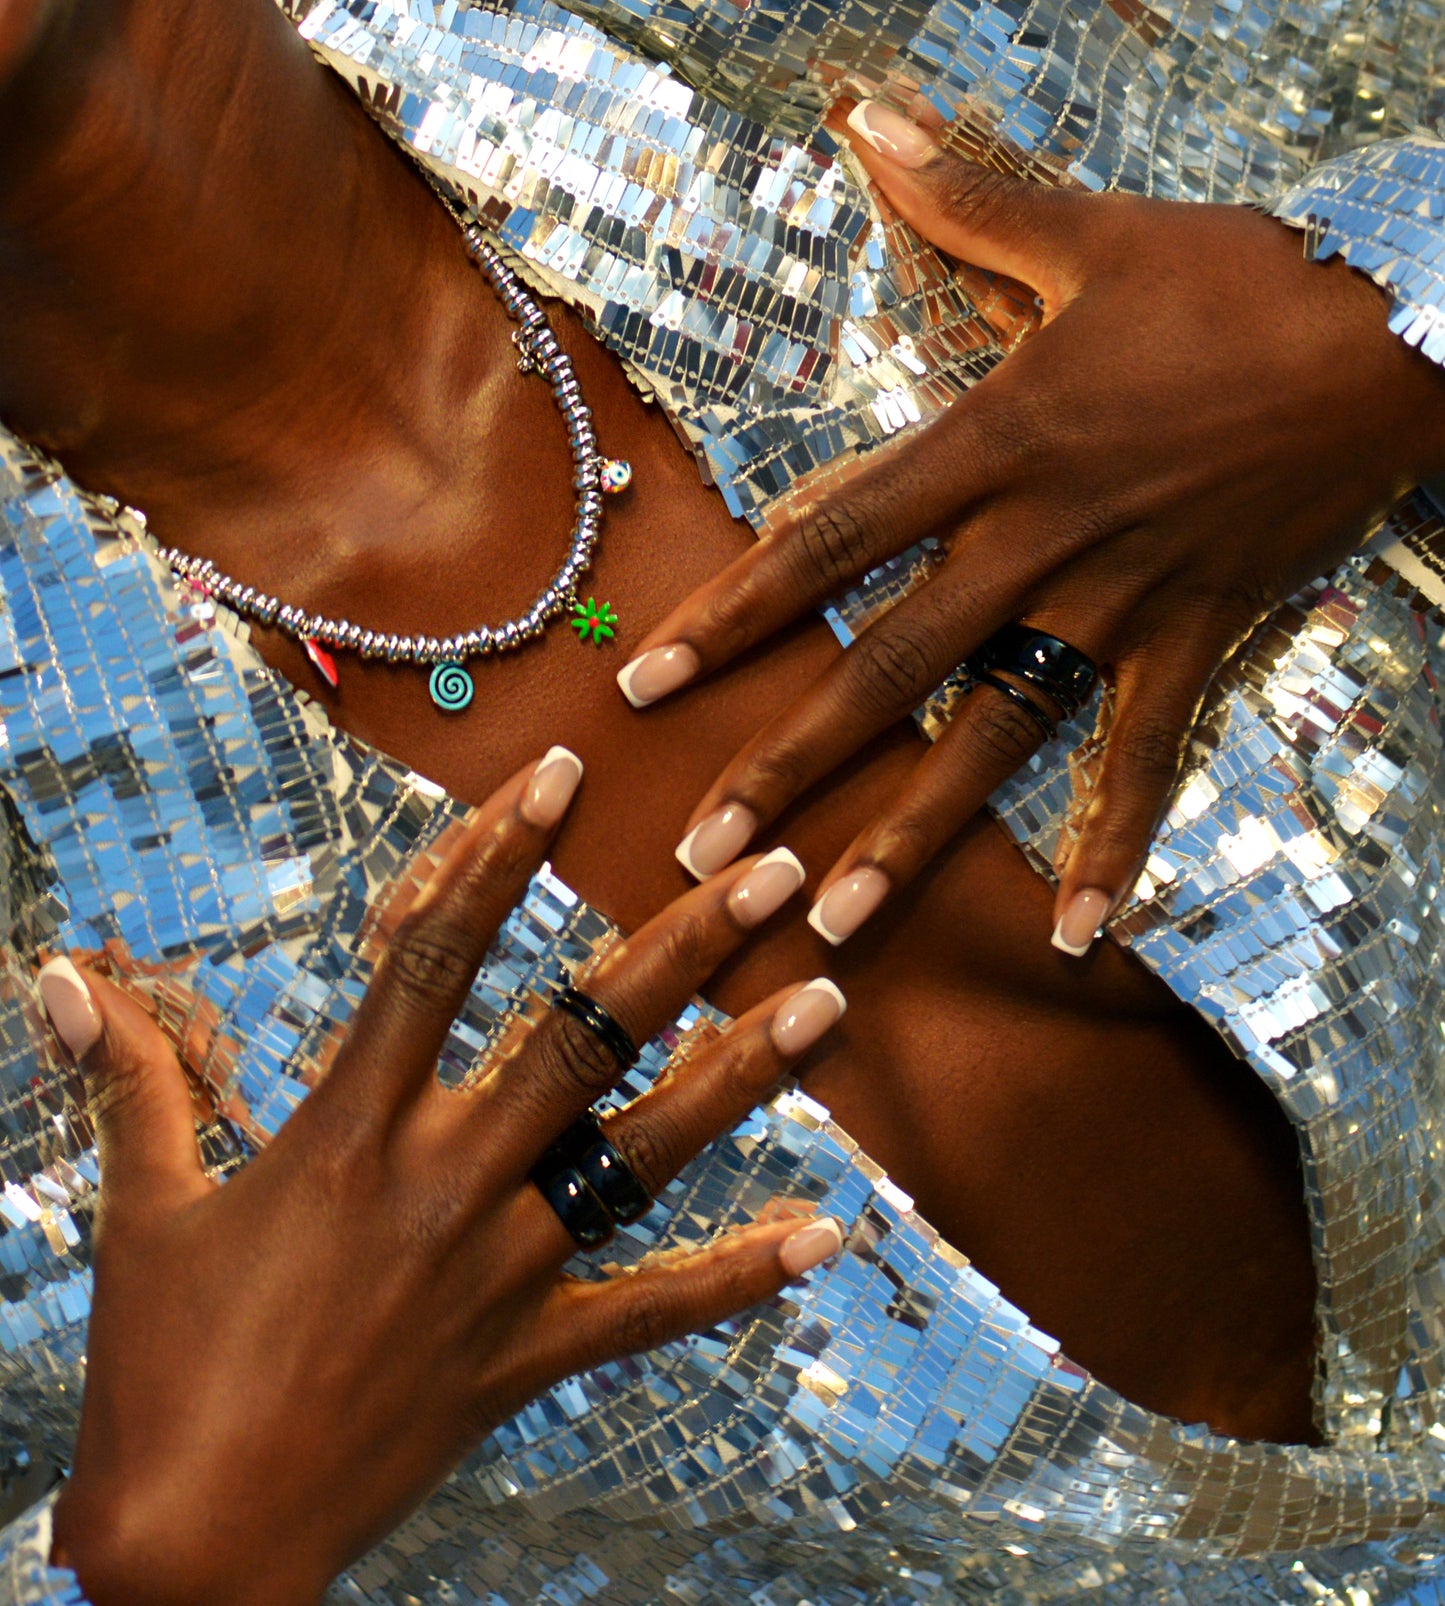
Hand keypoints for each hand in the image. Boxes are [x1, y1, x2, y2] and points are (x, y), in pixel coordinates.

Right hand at [41, 749, 843, 1605]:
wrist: (198, 1552)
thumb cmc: (161, 1371)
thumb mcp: (142, 1212)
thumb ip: (128, 1083)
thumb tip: (60, 979)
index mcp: (348, 1130)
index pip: (434, 957)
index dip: (495, 853)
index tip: (558, 774)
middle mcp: (443, 1184)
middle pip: (580, 1036)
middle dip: (680, 945)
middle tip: (768, 870)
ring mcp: (500, 1274)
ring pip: (641, 1152)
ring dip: (741, 1075)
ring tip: (825, 1003)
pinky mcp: (530, 1358)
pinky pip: (651, 1312)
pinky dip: (739, 1276)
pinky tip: (822, 1235)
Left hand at [615, 101, 1444, 953]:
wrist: (1390, 332)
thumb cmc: (1233, 282)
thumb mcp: (1087, 233)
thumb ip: (963, 195)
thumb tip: (866, 117)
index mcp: (989, 444)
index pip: (829, 540)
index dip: (732, 611)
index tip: (650, 682)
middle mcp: (1032, 541)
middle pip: (884, 664)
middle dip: (786, 760)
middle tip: (701, 850)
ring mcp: (1112, 604)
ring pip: (991, 735)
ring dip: (911, 836)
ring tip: (834, 926)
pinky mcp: (1190, 639)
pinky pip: (1143, 759)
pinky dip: (1114, 847)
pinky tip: (1081, 936)